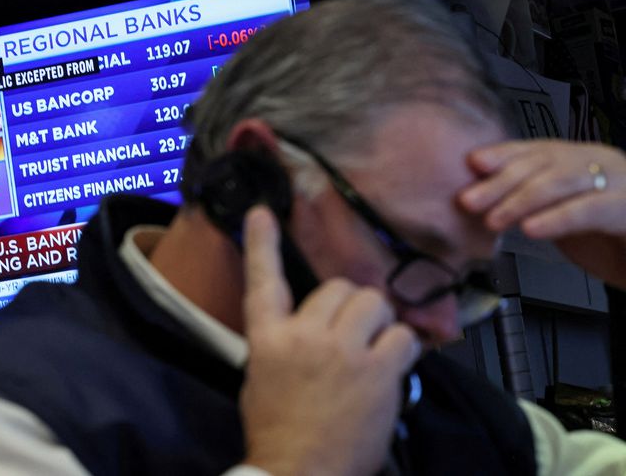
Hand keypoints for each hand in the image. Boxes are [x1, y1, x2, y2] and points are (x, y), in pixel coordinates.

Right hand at [239, 206, 420, 475]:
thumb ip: (285, 341)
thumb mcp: (263, 376)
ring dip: (378, 322)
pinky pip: (402, 337)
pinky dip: (401, 350)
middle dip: (350, 307)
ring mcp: (343, 352)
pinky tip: (390, 369)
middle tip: (351, 334)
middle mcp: (305, 336)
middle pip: (340, 288)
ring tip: (372, 349)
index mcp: (269, 338)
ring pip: (374, 303)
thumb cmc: (279, 429)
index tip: (262, 213)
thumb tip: (311, 323)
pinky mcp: (377, 371)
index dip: (261, 244)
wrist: (299, 473)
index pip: (263, 281)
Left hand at [460, 140, 625, 288]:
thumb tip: (483, 199)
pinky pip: (592, 209)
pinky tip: (532, 229)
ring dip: (521, 200)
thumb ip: (531, 205)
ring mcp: (620, 183)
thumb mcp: (561, 219)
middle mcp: (602, 164)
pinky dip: (558, 218)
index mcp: (583, 161)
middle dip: (501, 182)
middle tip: (470, 200)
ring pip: (564, 181)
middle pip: (544, 163)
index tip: (472, 163)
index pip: (537, 149)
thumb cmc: (612, 243)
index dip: (503, 154)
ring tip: (494, 219)